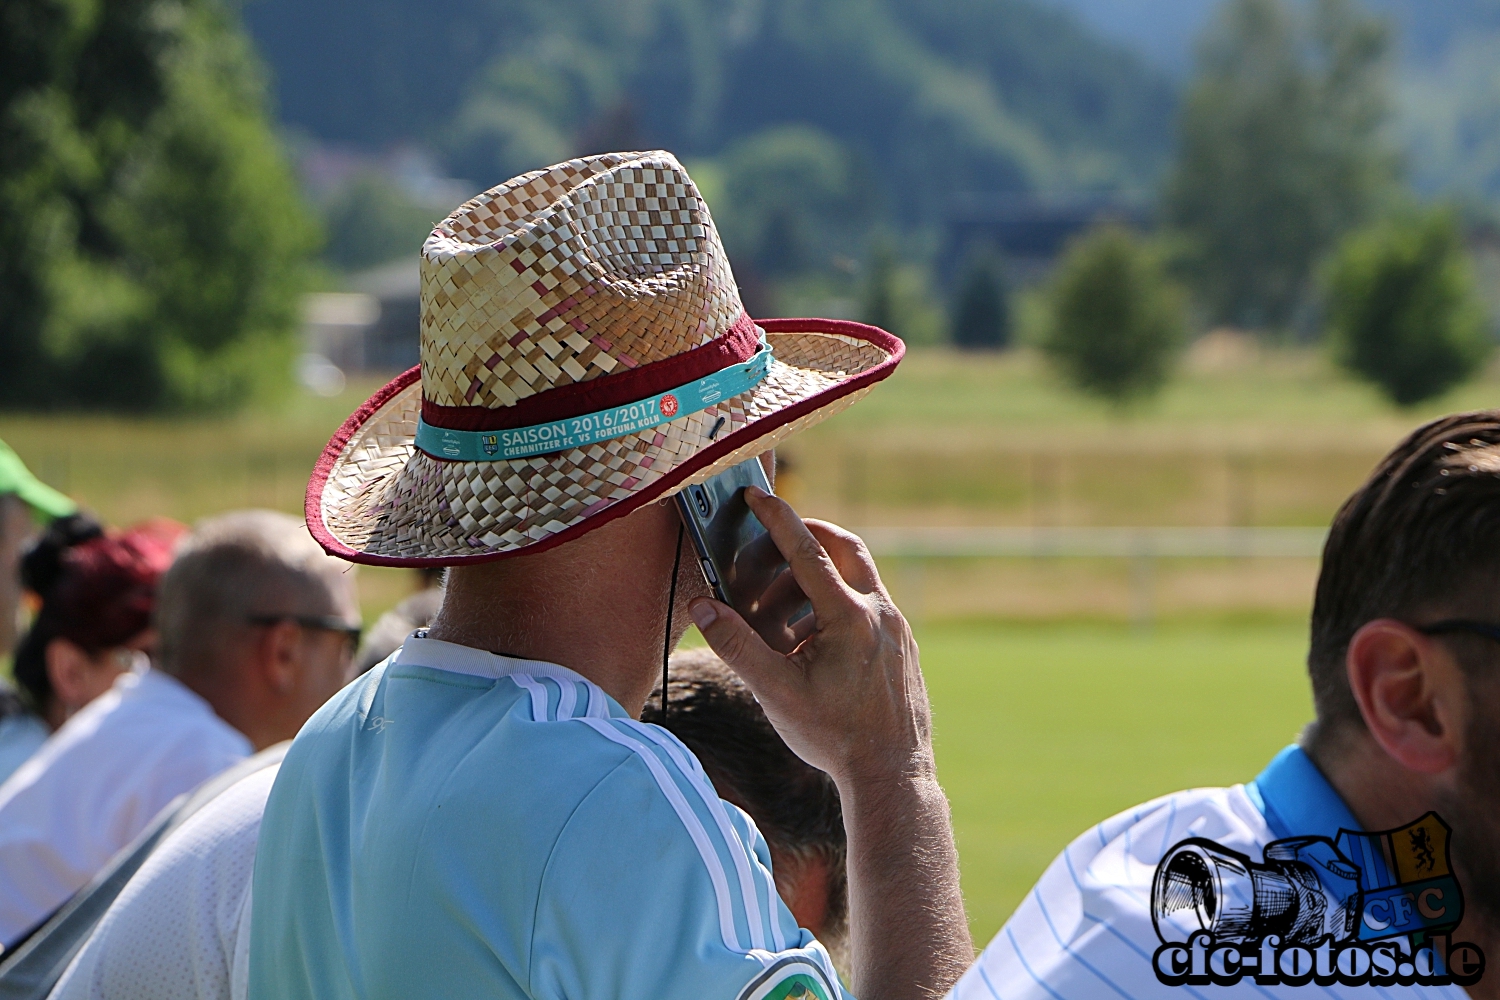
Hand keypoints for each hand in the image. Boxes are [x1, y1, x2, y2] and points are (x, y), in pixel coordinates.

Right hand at [688, 487, 931, 783]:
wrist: (892, 775)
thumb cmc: (833, 736)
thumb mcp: (775, 691)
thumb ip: (737, 646)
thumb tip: (702, 608)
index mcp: (849, 616)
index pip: (808, 550)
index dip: (778, 519)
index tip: (756, 495)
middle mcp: (880, 613)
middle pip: (845, 548)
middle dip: (809, 536)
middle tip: (774, 542)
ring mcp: (897, 630)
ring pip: (859, 579)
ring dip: (820, 579)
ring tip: (782, 610)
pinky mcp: (904, 648)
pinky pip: (871, 608)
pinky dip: (839, 605)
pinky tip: (813, 641)